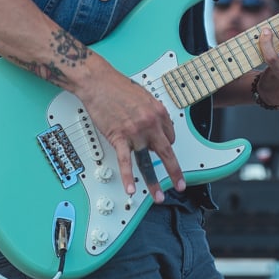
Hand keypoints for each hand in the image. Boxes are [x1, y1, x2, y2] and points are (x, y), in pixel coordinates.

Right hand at [79, 58, 185, 203]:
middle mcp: (149, 123)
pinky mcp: (119, 137)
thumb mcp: (144, 96)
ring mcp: (135, 132)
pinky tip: (131, 188)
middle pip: (166, 152)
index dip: (165, 143)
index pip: (169, 136)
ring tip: (159, 196)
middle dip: (175, 171)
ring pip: (147, 161)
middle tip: (180, 184)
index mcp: (158, 112)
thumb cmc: (118, 87)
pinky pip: (125, 161)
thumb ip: (152, 114)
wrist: (98, 82)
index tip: (162, 148)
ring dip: (154, 182)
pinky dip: (128, 177)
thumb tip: (154, 129)